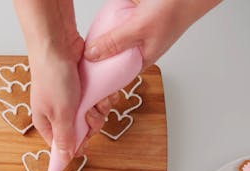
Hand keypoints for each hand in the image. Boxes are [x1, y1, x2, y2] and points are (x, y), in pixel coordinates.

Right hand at [15, 0, 121, 161]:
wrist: (58, 44)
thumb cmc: (53, 78)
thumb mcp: (61, 113)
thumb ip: (65, 138)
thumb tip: (65, 159)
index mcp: (46, 122)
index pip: (63, 145)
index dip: (76, 146)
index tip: (86, 144)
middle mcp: (59, 112)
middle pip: (82, 130)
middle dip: (92, 123)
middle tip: (90, 112)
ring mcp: (73, 99)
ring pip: (94, 114)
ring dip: (100, 108)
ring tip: (96, 97)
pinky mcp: (84, 87)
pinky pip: (98, 99)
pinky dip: (103, 96)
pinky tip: (102, 90)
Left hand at [84, 0, 221, 68]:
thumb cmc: (173, 10)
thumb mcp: (139, 29)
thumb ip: (115, 42)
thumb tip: (91, 55)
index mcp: (142, 60)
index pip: (116, 77)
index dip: (99, 81)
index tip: (82, 81)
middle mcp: (137, 49)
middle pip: (109, 60)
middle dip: (94, 62)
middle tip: (77, 63)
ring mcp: (133, 35)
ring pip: (110, 43)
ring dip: (99, 43)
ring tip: (80, 49)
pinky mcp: (130, 20)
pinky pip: (113, 27)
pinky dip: (105, 26)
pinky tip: (95, 26)